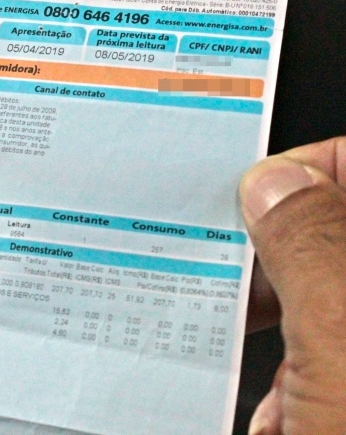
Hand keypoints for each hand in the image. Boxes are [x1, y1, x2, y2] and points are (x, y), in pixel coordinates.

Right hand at [240, 137, 345, 432]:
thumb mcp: (345, 340)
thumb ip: (308, 244)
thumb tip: (272, 183)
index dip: (306, 171)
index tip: (254, 200)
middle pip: (332, 235)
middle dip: (282, 274)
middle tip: (245, 293)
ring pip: (324, 298)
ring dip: (288, 344)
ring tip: (279, 395)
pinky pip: (328, 349)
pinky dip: (303, 381)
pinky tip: (291, 421)